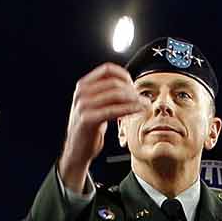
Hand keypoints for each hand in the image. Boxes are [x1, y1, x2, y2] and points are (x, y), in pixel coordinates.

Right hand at [57, 63, 145, 190]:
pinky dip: (130, 109)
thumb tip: (127, 85)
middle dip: (132, 90)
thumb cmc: (88, 129)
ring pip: (117, 95)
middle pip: (114, 82)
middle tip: (142, 98)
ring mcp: (84, 106)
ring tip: (144, 104)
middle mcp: (82, 93)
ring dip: (135, 99)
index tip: (133, 84)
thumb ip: (105, 94)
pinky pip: (114, 110)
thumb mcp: (94, 106)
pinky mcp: (88, 119)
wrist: (77, 151)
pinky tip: (138, 110)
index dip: (124, 75)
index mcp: (83, 86)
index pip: (107, 69)